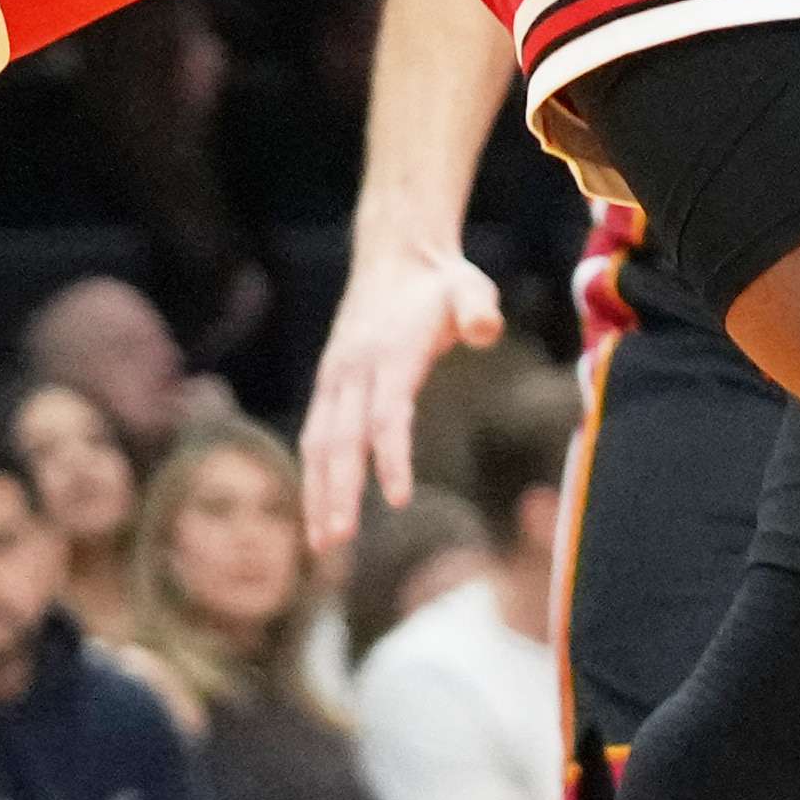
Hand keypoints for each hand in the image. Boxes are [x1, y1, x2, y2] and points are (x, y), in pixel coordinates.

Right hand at [300, 233, 502, 561]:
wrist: (394, 254)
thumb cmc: (440, 282)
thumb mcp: (469, 286)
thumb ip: (478, 308)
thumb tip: (485, 328)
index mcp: (389, 353)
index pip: (386, 413)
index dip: (391, 455)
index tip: (399, 498)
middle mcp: (354, 369)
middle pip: (342, 438)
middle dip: (338, 490)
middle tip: (338, 539)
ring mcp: (336, 377)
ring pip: (319, 442)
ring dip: (318, 492)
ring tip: (322, 545)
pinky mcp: (329, 385)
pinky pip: (316, 436)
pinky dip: (314, 476)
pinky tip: (318, 512)